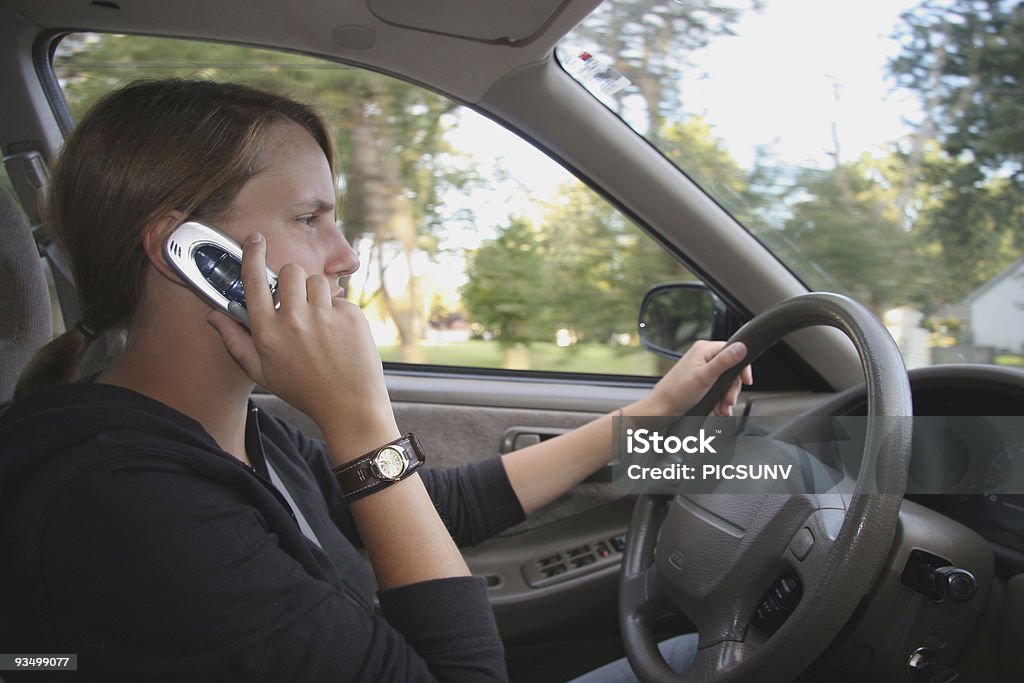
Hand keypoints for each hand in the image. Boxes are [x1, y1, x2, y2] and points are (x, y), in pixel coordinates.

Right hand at [206, 233, 397, 457]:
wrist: (349, 405)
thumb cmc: (303, 389)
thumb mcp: (261, 371)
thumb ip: (235, 341)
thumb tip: (213, 316)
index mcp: (268, 332)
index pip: (255, 281)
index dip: (253, 255)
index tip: (255, 240)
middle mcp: (294, 320)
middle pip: (291, 272)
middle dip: (293, 281)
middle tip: (298, 302)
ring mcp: (325, 316)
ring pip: (317, 281)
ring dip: (317, 295)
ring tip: (319, 322)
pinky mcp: (350, 315)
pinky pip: (340, 298)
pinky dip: (338, 312)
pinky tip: (339, 335)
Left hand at [635, 340, 752, 416]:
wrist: (662, 409)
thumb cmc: (676, 393)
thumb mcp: (705, 376)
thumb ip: (724, 361)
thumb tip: (742, 346)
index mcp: (703, 349)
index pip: (733, 350)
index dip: (741, 368)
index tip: (746, 381)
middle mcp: (702, 357)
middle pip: (730, 369)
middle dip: (731, 388)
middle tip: (729, 401)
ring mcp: (701, 369)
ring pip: (725, 381)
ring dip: (726, 397)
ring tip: (723, 409)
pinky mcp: (700, 381)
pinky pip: (717, 388)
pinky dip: (720, 400)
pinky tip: (719, 409)